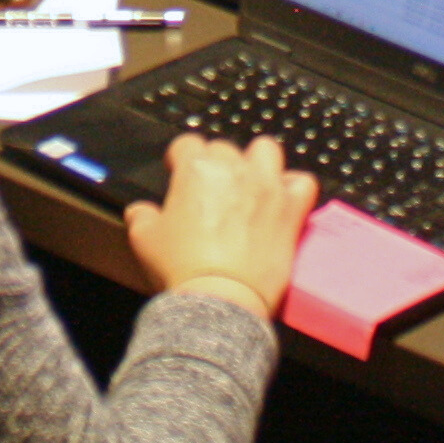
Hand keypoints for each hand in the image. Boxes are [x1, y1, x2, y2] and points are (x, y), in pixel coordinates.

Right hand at [125, 133, 318, 321]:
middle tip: (210, 191)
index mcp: (195, 169)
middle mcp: (233, 170)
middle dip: (216, 164)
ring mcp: (266, 187)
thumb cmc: (183, 269)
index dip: (180, 157)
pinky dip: (294, 186)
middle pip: (224, 148)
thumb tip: (140, 212)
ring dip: (257, 162)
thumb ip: (141, 216)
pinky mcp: (290, 210)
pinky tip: (283, 199)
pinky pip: (303, 182)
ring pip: (266, 150)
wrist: (219, 299)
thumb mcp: (144, 239)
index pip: (187, 143)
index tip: (178, 169)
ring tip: (249, 183)